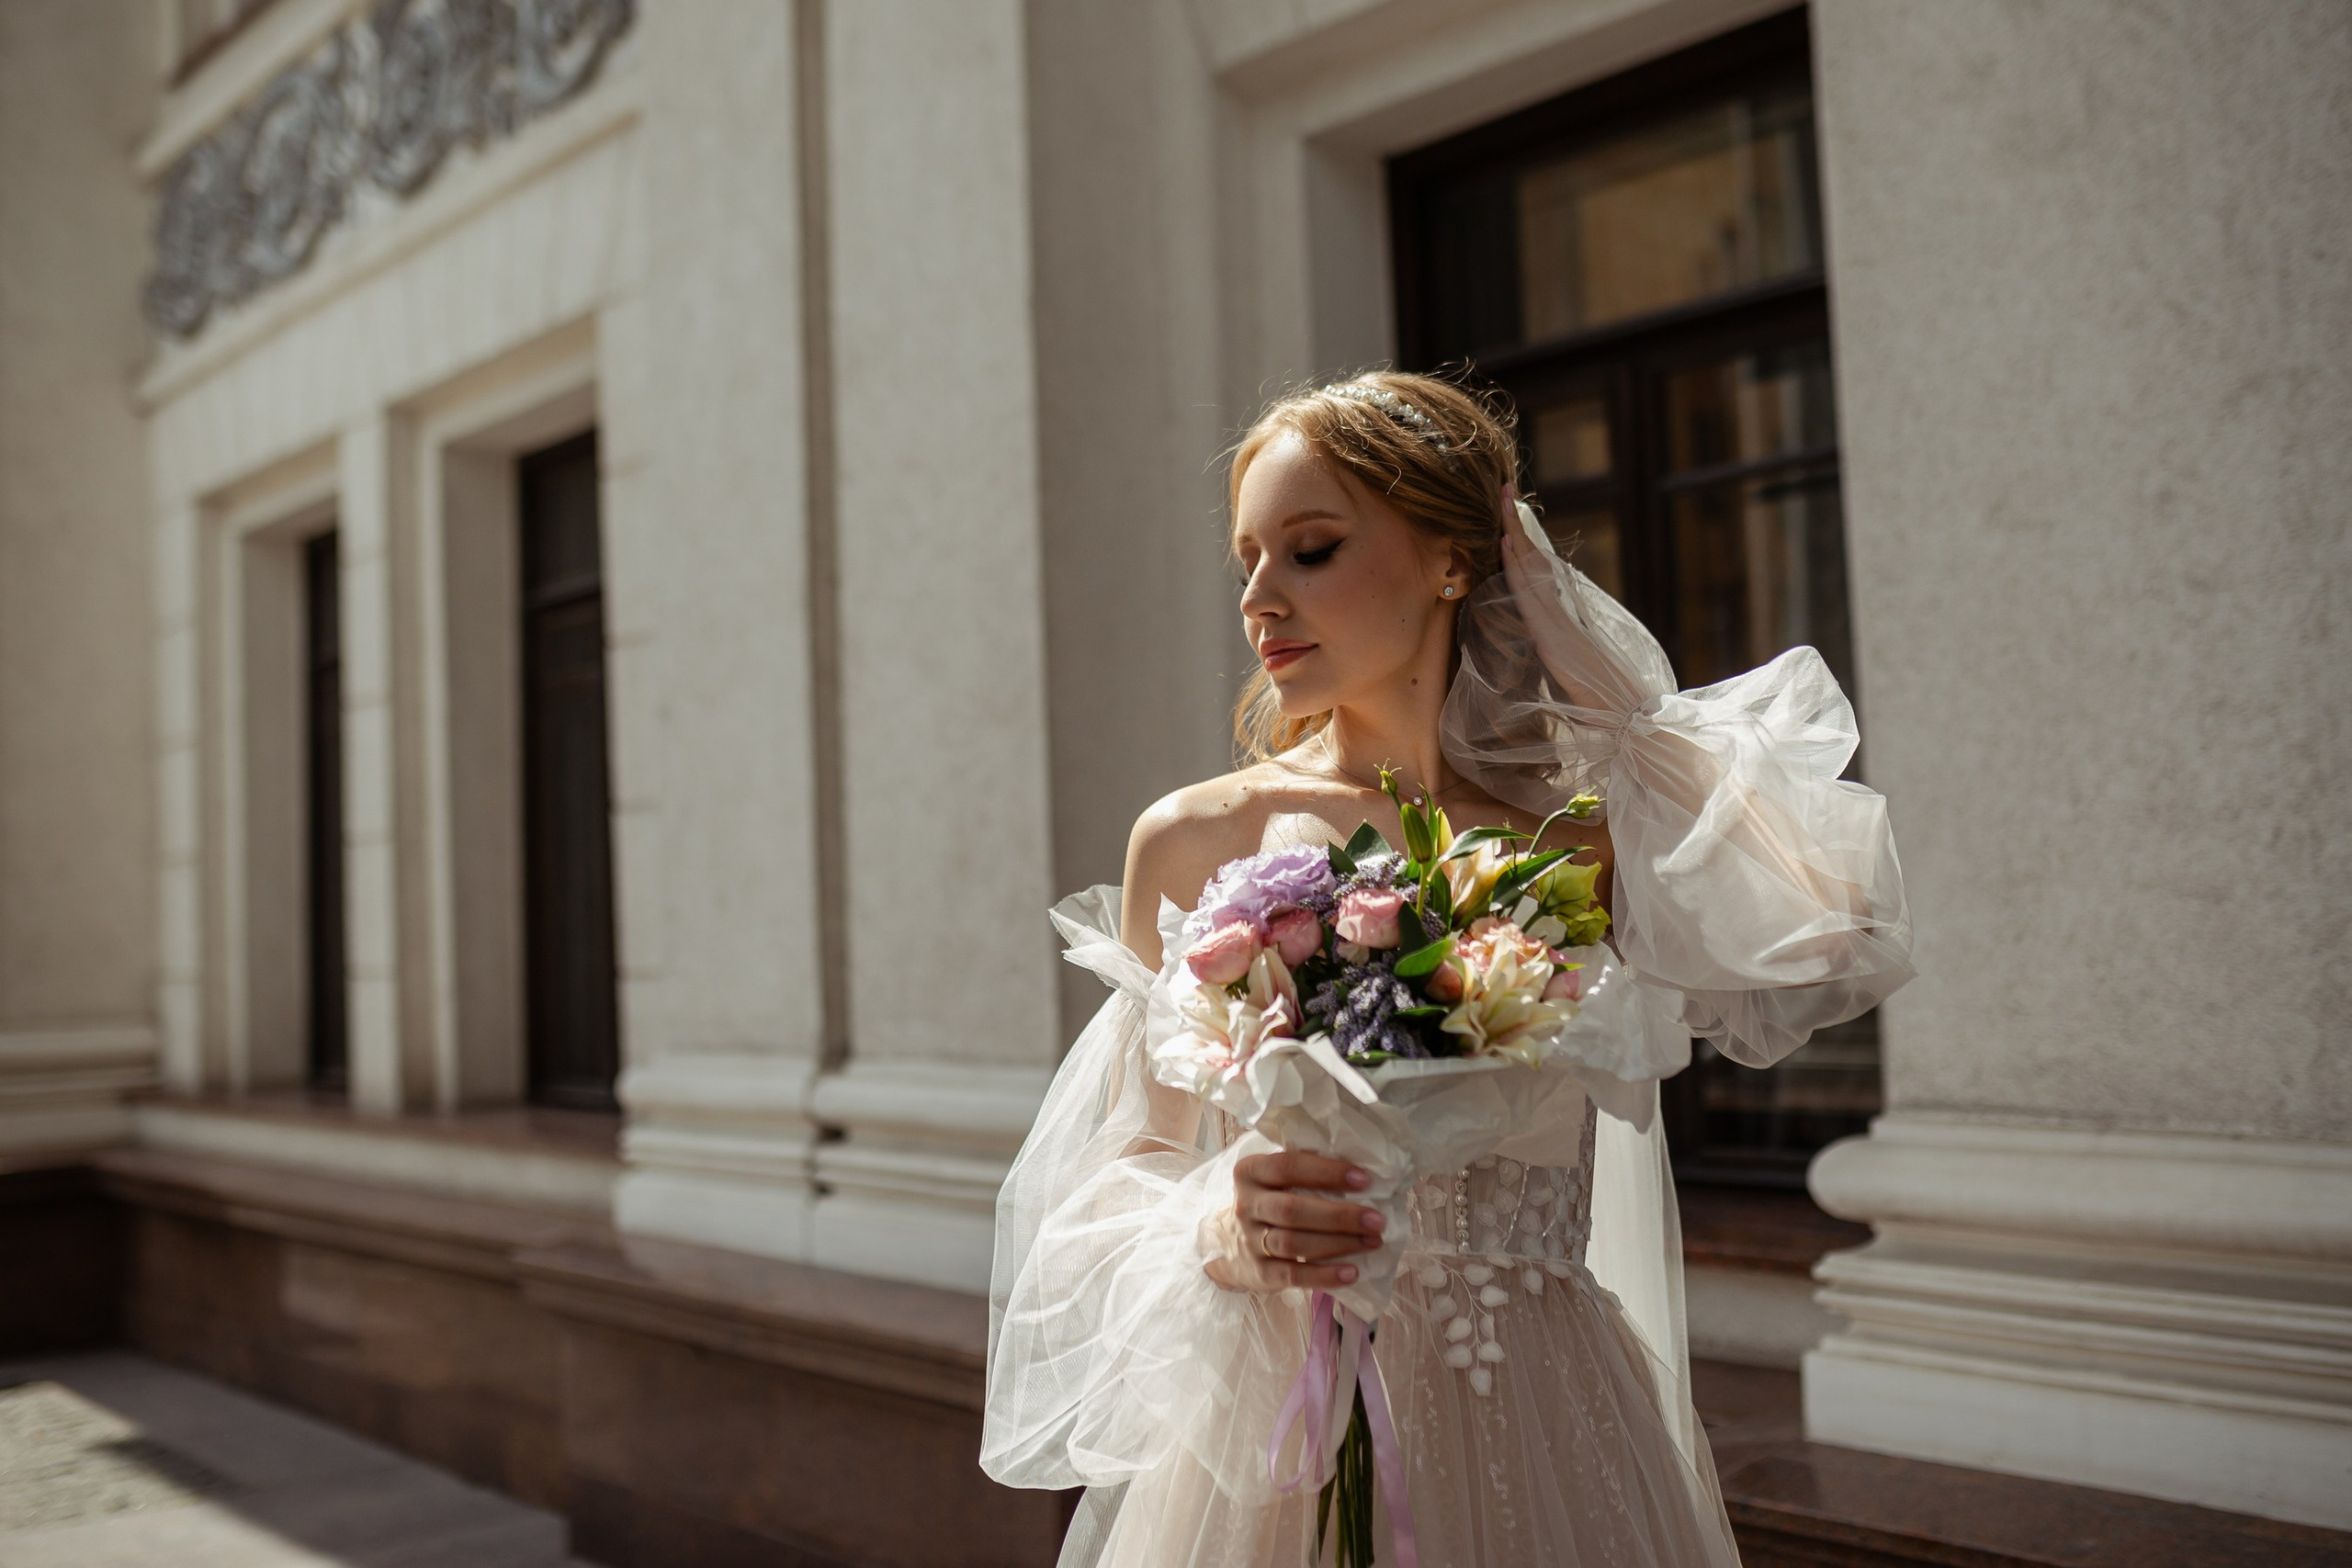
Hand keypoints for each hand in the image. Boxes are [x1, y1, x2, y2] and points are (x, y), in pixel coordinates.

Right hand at [1204, 1150, 1384, 1292]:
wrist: (1232, 1246)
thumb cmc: (1270, 1203)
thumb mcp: (1275, 1181)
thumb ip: (1305, 1173)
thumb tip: (1364, 1175)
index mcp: (1251, 1172)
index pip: (1288, 1167)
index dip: (1327, 1173)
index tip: (1364, 1180)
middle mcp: (1246, 1205)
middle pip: (1292, 1210)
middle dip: (1339, 1215)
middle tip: (1376, 1220)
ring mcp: (1250, 1241)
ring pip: (1294, 1244)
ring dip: (1338, 1244)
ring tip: (1372, 1242)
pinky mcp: (1260, 1273)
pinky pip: (1293, 1276)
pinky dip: (1324, 1275)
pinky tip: (1351, 1273)